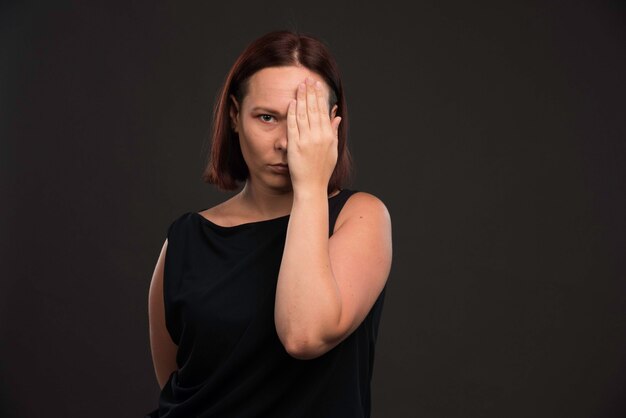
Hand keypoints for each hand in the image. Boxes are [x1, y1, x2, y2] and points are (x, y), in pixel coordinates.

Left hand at [286, 77, 341, 192]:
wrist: (312, 186)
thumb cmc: (322, 170)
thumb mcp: (332, 150)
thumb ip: (333, 131)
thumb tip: (336, 116)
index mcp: (328, 136)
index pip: (323, 111)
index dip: (319, 97)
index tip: (317, 85)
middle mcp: (318, 136)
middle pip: (314, 109)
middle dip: (310, 93)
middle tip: (307, 79)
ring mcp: (306, 140)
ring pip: (304, 114)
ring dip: (301, 98)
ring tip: (300, 86)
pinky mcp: (295, 145)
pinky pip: (293, 125)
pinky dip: (292, 113)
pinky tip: (292, 102)